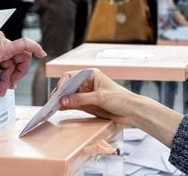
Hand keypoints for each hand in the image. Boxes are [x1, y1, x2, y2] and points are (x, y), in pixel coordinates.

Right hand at [59, 69, 184, 147]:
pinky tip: (61, 109)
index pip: (70, 76)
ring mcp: (86, 93)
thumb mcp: (100, 98)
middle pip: (68, 86)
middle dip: (61, 93)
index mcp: (90, 75)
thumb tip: (64, 100)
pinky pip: (73, 104)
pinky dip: (67, 106)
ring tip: (54, 106)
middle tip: (54, 101)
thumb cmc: (121, 99)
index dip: (63, 84)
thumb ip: (81, 99)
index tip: (59, 94)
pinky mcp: (87, 103)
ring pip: (69, 95)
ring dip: (62, 100)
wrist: (133, 112)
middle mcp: (87, 83)